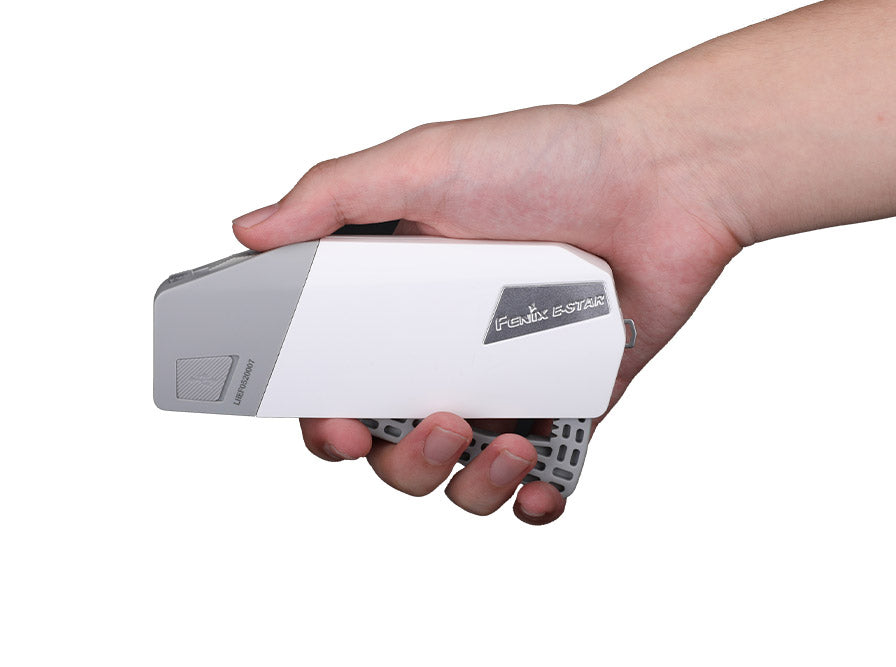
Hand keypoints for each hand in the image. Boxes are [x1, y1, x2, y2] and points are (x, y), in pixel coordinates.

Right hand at [232, 104, 740, 522]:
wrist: (665, 178)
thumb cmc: (549, 159)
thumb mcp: (426, 163)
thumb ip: (331, 196)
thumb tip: (248, 230)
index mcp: (394, 301)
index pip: (334, 381)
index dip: (324, 421)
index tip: (340, 429)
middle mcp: (441, 350)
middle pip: (391, 445)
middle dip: (404, 463)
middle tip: (441, 427)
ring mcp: (503, 383)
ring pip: (459, 476)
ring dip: (470, 485)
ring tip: (509, 447)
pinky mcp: (565, 405)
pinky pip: (538, 481)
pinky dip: (535, 502)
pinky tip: (541, 485)